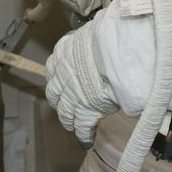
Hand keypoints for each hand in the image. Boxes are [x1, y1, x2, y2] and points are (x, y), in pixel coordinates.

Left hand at [44, 22, 118, 145]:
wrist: (117, 54)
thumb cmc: (112, 37)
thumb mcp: (97, 32)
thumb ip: (95, 39)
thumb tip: (105, 33)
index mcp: (63, 52)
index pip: (55, 66)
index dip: (60, 75)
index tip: (65, 80)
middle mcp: (61, 74)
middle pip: (54, 92)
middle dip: (60, 99)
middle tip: (68, 104)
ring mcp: (70, 95)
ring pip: (64, 112)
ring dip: (69, 119)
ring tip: (74, 125)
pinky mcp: (82, 112)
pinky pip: (80, 126)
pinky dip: (83, 134)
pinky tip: (86, 139)